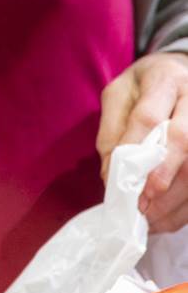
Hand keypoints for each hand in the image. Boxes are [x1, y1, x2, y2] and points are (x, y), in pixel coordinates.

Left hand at [96, 53, 187, 232]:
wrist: (178, 72)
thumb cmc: (144, 85)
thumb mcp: (118, 95)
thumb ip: (112, 131)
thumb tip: (112, 175)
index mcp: (165, 80)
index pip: (149, 117)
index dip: (134, 151)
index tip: (119, 181)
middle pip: (184, 141)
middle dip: (161, 178)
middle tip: (141, 206)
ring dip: (175, 199)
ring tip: (150, 221)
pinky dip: (185, 207)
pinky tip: (166, 219)